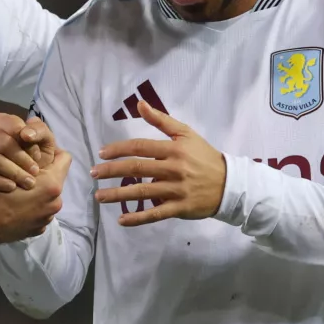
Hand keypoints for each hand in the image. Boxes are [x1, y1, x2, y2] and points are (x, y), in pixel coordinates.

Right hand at [0, 113, 56, 193]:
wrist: (13, 203)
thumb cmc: (32, 175)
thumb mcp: (45, 154)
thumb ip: (42, 134)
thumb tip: (32, 120)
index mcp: (5, 125)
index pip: (11, 122)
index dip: (24, 135)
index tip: (37, 153)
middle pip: (3, 140)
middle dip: (21, 158)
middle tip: (35, 173)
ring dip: (13, 171)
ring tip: (27, 184)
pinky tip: (10, 187)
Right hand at [0, 149, 71, 244]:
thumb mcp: (8, 168)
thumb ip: (25, 162)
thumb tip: (31, 156)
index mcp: (51, 184)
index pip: (65, 159)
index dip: (54, 153)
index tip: (41, 156)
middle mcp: (56, 201)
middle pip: (55, 180)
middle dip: (43, 177)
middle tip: (24, 175)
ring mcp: (48, 217)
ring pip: (49, 198)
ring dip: (38, 194)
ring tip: (19, 194)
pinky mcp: (40, 230)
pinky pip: (41, 213)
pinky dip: (32, 210)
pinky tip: (17, 209)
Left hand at [91, 100, 225, 226]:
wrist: (229, 184)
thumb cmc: (204, 156)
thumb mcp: (186, 134)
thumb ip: (161, 120)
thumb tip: (139, 104)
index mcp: (173, 149)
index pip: (140, 147)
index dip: (119, 150)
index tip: (102, 153)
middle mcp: (173, 169)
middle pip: (137, 169)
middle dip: (111, 171)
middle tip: (94, 174)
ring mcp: (176, 190)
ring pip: (142, 192)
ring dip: (118, 195)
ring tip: (99, 197)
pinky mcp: (179, 208)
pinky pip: (155, 214)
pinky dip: (137, 218)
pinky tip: (121, 220)